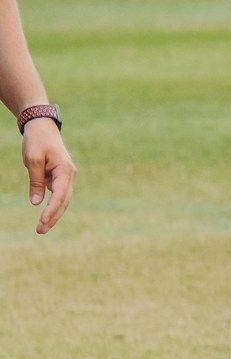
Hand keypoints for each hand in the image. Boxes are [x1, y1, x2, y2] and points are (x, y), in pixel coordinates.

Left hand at [21, 117, 74, 233]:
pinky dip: (53, 207)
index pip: (60, 195)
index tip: (42, 221)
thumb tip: (36, 202)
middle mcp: (69, 176)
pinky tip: (45, 217)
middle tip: (40, 231)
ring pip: (62, 201)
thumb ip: (35, 181)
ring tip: (41, 228)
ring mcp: (66, 178)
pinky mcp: (60, 178)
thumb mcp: (32, 159)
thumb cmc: (37, 141)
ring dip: (53, 215)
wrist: (42, 127)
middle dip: (53, 217)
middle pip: (64, 202)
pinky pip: (58, 196)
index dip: (51, 209)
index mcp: (65, 170)